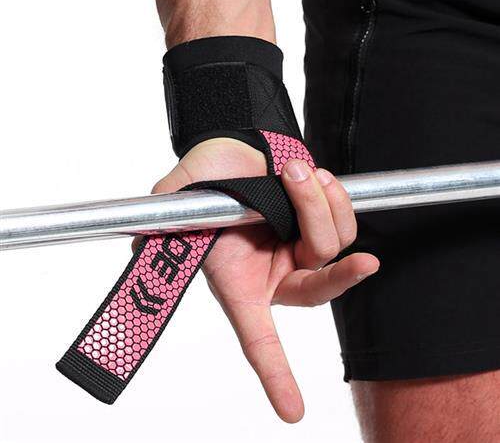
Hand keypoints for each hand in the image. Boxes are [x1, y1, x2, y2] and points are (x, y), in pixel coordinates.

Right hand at [136, 138, 378, 422]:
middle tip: (364, 264)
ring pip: (334, 245)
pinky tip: (316, 176)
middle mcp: (274, 271)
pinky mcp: (321, 222)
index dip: (274, 374)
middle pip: (318, 291)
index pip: (256, 337)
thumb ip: (162, 223)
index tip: (292, 411)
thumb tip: (140, 251)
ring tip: (293, 171)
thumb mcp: (178, 198)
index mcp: (239, 280)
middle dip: (341, 275)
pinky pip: (346, 222)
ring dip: (318, 204)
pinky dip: (335, 197)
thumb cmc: (206, 175)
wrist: (234, 146)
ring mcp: (299, 248)